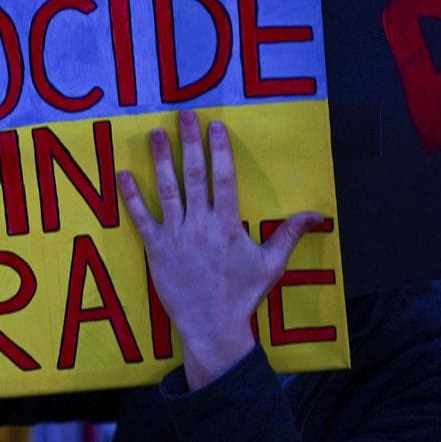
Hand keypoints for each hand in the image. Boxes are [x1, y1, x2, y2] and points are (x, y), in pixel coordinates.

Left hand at [117, 111, 323, 390]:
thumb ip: (290, 234)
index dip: (219, 150)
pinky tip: (123, 175)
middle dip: (188, 142)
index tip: (214, 126)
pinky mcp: (155, 249)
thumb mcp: (272, 265)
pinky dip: (131, 197)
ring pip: (166, 190)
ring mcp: (175, 235)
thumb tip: (317, 215)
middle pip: (193, 175)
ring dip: (160, 159)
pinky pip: (141, 218)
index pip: (223, 178)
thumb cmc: (242, 295)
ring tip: (154, 134)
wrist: (213, 326)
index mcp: (227, 225)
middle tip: (183, 115)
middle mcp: (200, 224)